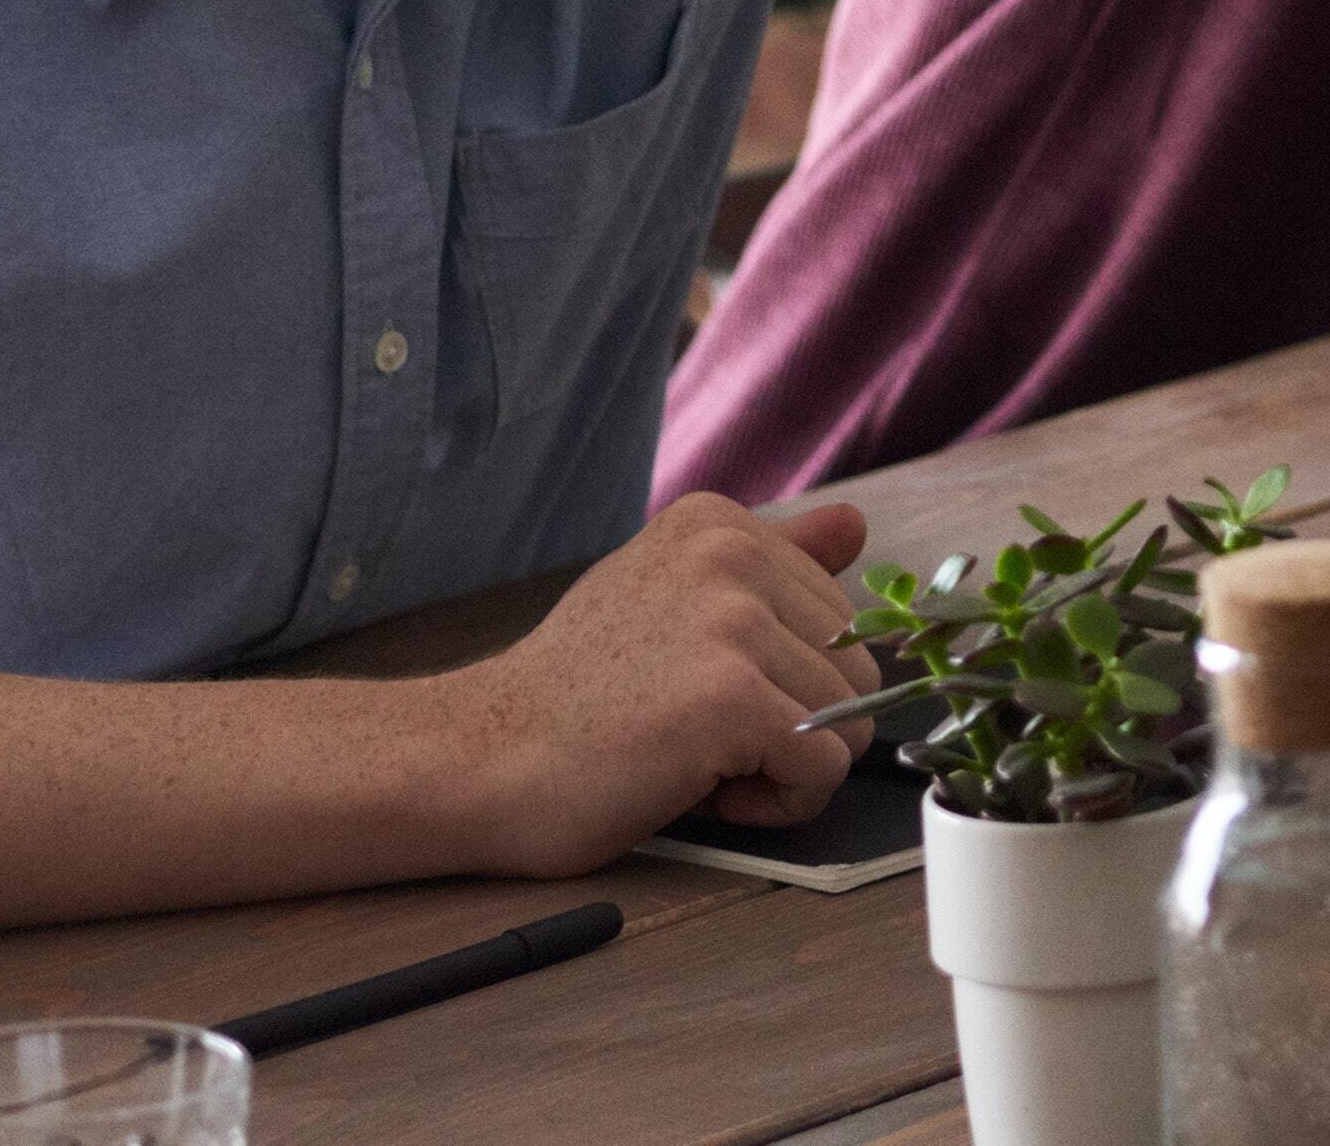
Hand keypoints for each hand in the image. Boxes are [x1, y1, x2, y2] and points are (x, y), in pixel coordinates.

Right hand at [462, 492, 877, 868]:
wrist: (471, 762)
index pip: (835, 614)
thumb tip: (857, 524)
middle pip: (855, 665)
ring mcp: (733, 621)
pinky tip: (701, 793)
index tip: (696, 694)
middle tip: (692, 738)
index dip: (780, 678)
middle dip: (791, 723)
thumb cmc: (571, 700)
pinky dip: (780, 805)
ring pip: (849, 719)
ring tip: (691, 762)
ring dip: (782, 767)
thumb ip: (768, 566)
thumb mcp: (667, 605)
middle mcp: (730, 554)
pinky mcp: (732, 696)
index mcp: (718, 524)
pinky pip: (825, 768)